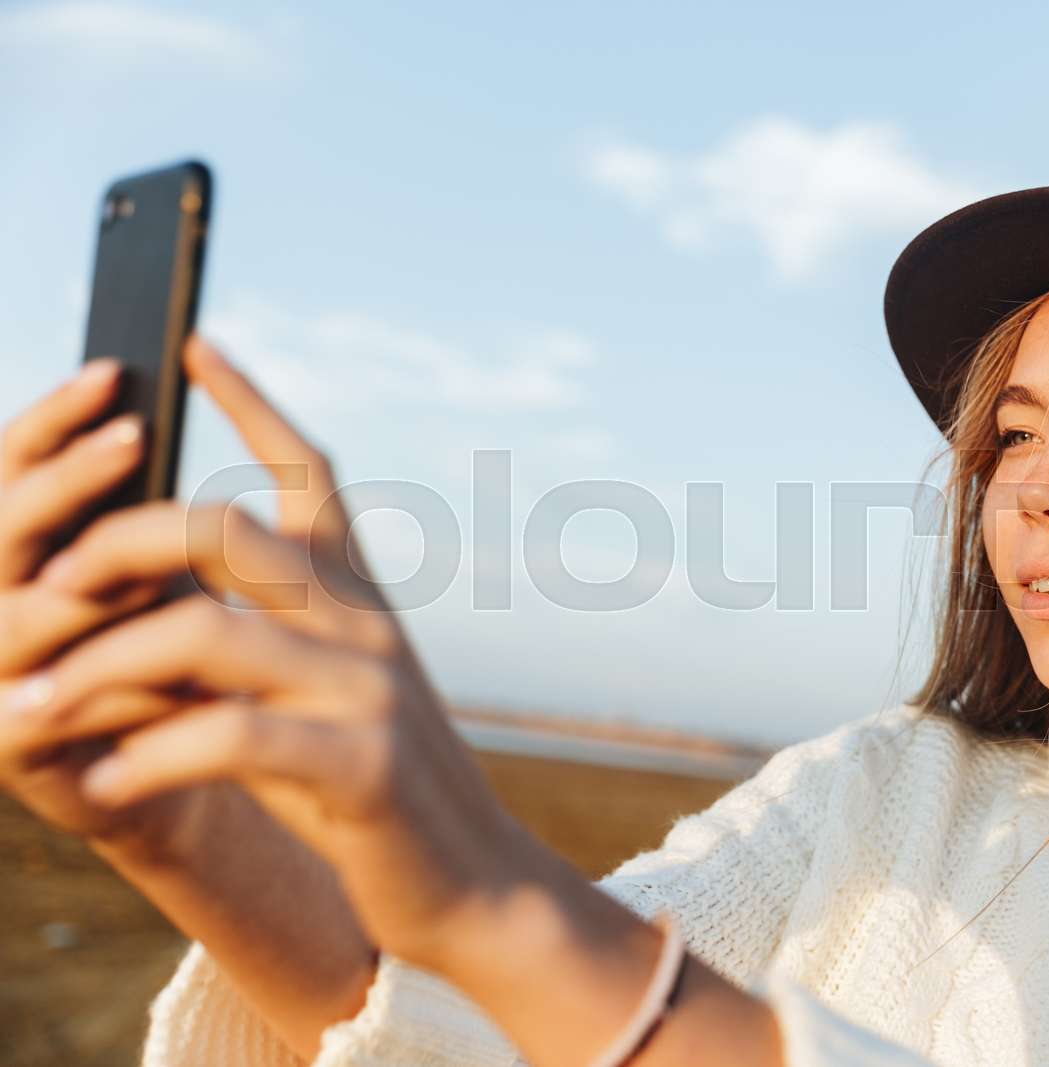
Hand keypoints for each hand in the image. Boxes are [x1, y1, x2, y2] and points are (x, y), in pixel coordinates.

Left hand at [8, 337, 537, 969]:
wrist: (470, 877)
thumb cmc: (370, 784)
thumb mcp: (323, 694)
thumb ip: (256, 639)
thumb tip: (140, 599)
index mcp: (360, 597)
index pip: (310, 473)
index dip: (253, 404)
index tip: (195, 344)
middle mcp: (365, 625)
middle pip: (227, 534)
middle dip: (118, 545)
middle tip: (45, 585)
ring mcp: (368, 689)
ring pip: (205, 635)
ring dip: (96, 668)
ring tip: (27, 710)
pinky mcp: (360, 764)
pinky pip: (229, 737)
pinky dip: (147, 758)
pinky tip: (102, 784)